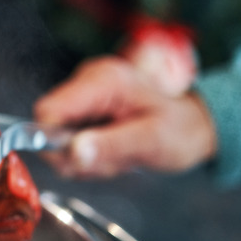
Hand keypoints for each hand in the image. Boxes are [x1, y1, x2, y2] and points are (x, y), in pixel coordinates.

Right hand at [33, 56, 216, 177]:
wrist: (192, 123)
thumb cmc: (179, 128)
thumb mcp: (151, 141)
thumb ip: (110, 146)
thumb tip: (71, 153)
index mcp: (102, 80)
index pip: (48, 110)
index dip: (54, 141)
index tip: (82, 159)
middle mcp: (87, 80)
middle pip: (48, 126)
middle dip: (74, 153)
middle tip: (110, 160)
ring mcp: (84, 94)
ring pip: (56, 137)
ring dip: (84, 157)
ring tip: (117, 154)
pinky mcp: (83, 108)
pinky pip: (67, 139)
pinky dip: (87, 153)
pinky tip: (111, 151)